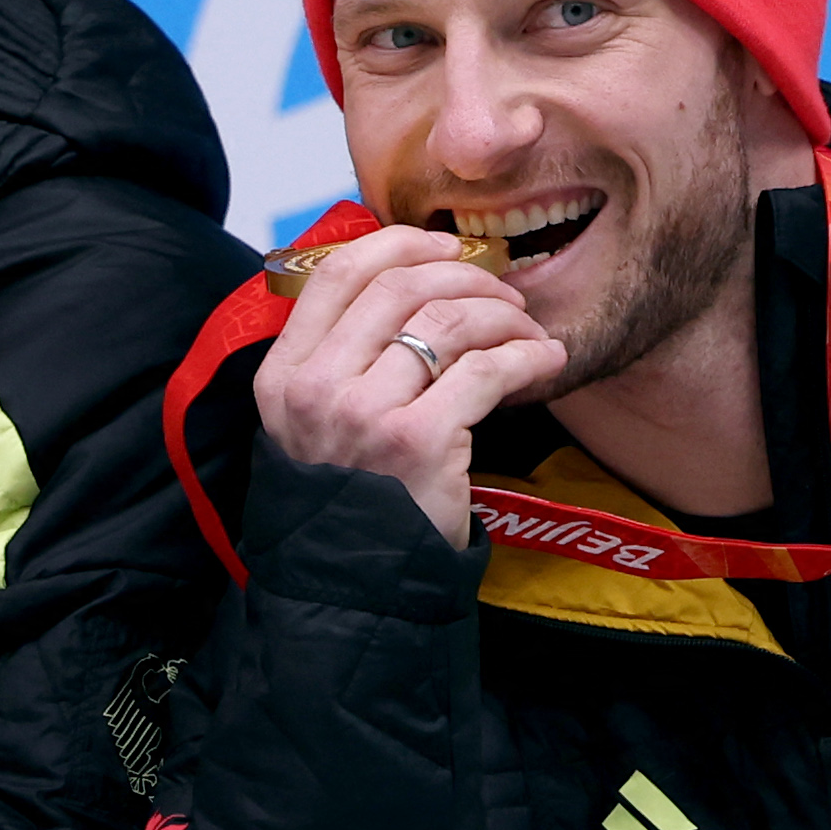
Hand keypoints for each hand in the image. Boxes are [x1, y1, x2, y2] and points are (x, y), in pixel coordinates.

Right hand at [248, 227, 566, 550]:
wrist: (356, 585)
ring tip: (528, 332)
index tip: (445, 245)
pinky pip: (487, 370)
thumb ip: (341, 359)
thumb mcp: (314, 424)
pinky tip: (547, 360)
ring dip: (504, 316)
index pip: (337, 273)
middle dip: (466, 276)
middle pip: (400, 287)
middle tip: (504, 294)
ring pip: (448, 320)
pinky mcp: (417, 442)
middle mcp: (316, 388)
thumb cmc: (350, 500)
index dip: (399, 243)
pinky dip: (528, 357)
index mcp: (284, 374)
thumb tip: (412, 282)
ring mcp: (363, 414)